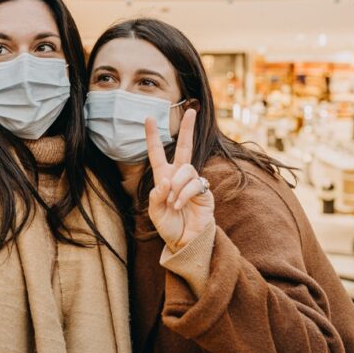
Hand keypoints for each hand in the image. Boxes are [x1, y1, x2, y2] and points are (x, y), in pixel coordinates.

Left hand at [146, 109, 214, 252]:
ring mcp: (193, 182)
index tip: (148, 117)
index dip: (152, 136)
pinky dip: (184, 195)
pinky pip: (194, 184)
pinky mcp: (205, 192)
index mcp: (164, 177)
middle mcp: (179, 176)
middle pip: (185, 147)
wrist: (185, 241)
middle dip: (187, 129)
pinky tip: (180, 205)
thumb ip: (156, 196)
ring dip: (176, 186)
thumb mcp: (155, 212)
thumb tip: (165, 181)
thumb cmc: (169, 226)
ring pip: (186, 170)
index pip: (157, 153)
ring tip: (173, 204)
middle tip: (190, 111)